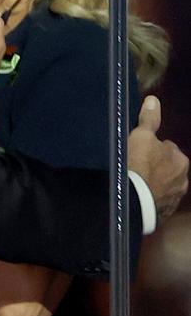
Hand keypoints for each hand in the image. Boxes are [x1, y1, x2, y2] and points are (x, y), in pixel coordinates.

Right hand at [128, 96, 188, 220]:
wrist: (131, 199)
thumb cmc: (137, 163)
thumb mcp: (140, 136)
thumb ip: (149, 120)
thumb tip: (153, 100)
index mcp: (181, 159)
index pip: (167, 149)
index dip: (152, 149)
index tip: (139, 152)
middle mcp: (184, 180)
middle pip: (168, 169)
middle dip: (156, 168)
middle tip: (136, 167)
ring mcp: (174, 199)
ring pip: (164, 187)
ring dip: (154, 185)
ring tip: (135, 183)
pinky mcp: (164, 215)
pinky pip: (158, 203)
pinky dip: (150, 200)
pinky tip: (138, 197)